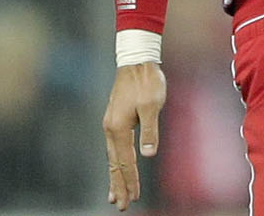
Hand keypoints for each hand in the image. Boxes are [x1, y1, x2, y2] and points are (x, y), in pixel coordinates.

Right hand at [102, 62, 165, 210]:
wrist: (136, 61)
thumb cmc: (147, 82)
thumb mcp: (153, 105)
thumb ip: (150, 130)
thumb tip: (147, 155)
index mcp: (119, 128)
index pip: (125, 161)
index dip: (130, 180)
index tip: (132, 197)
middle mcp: (111, 129)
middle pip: (114, 164)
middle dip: (118, 185)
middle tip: (121, 205)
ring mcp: (111, 124)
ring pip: (112, 157)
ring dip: (115, 176)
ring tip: (115, 195)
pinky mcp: (115, 120)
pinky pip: (114, 148)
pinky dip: (116, 162)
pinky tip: (117, 168)